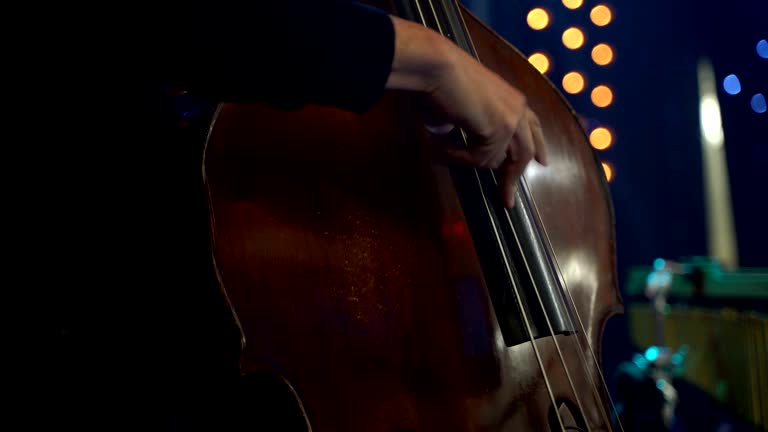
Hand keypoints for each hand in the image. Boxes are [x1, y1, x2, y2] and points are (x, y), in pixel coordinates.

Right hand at [386, 16, 546, 207]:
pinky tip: (440, 145)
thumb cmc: (441, 81)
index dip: (538, 147)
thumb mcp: (462, 110)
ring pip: (497, 161)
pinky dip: (457, 157)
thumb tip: (457, 150)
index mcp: (513, 99)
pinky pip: (479, 159)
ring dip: (466, 161)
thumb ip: (469, 130)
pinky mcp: (500, 129)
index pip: (533, 127)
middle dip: (512, 179)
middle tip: (507, 200)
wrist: (437, 66)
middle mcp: (518, 108)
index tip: (542, 163)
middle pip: (525, 152)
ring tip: (439, 150)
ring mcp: (512, 120)